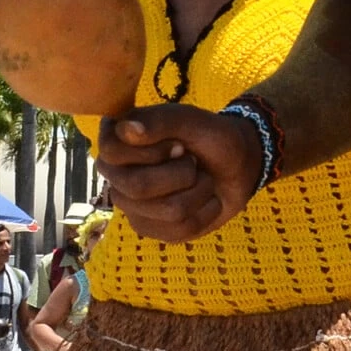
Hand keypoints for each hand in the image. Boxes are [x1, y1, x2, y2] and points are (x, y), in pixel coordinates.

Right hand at [95, 104, 261, 241]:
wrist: (238, 165)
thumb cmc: (210, 137)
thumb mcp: (191, 120)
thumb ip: (158, 121)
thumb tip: (124, 129)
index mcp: (117, 140)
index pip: (112, 153)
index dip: (153, 152)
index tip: (179, 144)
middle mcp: (116, 174)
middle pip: (138, 187)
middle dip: (182, 173)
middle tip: (193, 161)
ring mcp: (130, 205)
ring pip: (167, 210)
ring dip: (199, 191)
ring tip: (202, 179)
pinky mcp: (150, 229)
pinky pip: (180, 229)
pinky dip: (205, 211)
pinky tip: (205, 199)